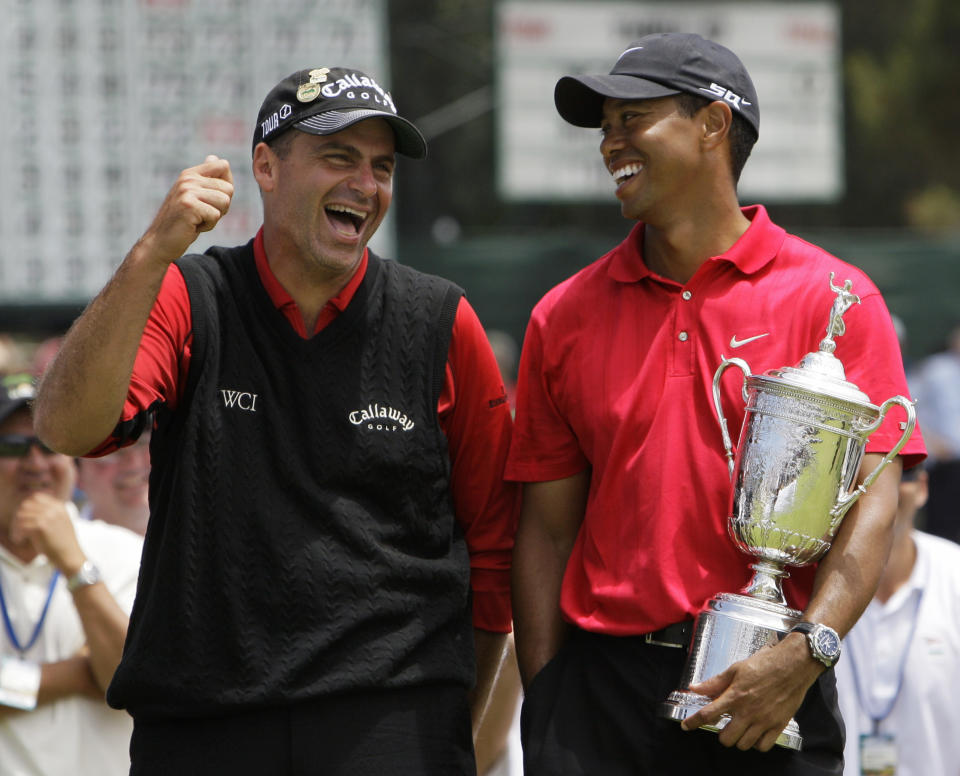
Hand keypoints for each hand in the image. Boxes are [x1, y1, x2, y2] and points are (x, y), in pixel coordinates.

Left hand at [10, 493, 84, 575]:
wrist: (70, 555)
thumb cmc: (64, 543)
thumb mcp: (62, 523)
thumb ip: (51, 514)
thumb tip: (32, 511)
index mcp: (59, 507)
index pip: (36, 497)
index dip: (27, 507)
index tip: (24, 518)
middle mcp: (54, 509)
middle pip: (26, 505)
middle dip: (20, 517)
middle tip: (19, 528)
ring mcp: (48, 516)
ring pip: (22, 515)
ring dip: (17, 526)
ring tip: (19, 536)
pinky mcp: (41, 526)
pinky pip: (21, 526)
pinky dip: (18, 534)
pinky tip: (20, 540)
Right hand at [138, 155, 233, 263]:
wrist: (160, 242)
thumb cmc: (181, 221)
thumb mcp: (194, 197)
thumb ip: (206, 180)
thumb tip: (215, 158)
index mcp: (190, 174)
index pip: (223, 165)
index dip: (226, 186)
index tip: (212, 199)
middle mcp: (188, 179)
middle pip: (229, 188)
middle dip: (221, 206)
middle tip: (201, 214)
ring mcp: (187, 191)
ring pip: (225, 202)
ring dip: (215, 217)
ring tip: (197, 219)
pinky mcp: (189, 206)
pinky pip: (216, 215)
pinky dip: (208, 226)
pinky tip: (193, 226)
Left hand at [680, 634, 822, 750]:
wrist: (794, 665)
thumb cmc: (766, 664)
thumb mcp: (736, 669)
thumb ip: (715, 682)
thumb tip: (695, 688)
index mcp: (735, 696)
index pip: (708, 714)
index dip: (693, 722)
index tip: (686, 726)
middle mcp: (748, 711)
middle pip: (726, 738)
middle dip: (721, 734)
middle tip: (724, 725)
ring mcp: (764, 721)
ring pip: (743, 745)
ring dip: (738, 739)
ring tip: (740, 728)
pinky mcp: (779, 725)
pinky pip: (763, 746)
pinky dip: (757, 743)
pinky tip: (755, 733)